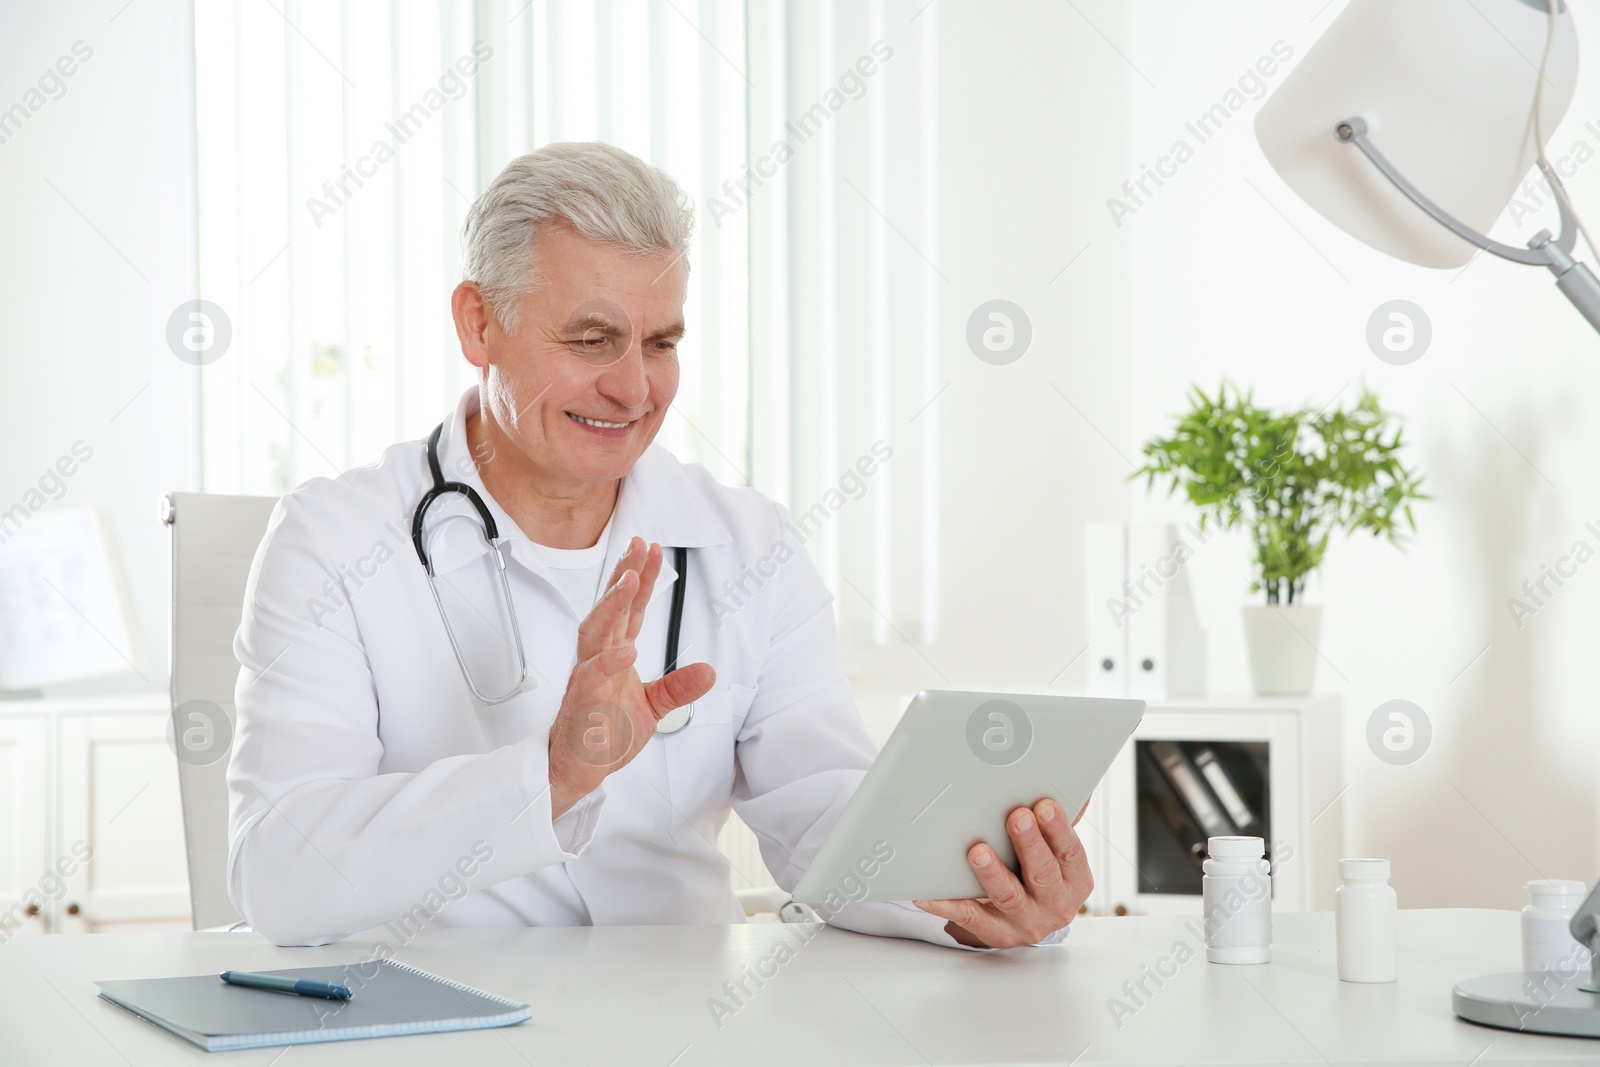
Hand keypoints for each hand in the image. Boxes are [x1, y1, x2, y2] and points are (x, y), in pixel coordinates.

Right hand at [547, 537, 715, 816]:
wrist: (578, 770)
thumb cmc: (606, 733)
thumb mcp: (653, 708)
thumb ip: (677, 687)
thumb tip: (709, 670)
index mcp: (614, 655)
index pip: (630, 610)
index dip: (641, 579)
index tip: (652, 549)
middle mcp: (597, 660)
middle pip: (611, 610)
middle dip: (624, 578)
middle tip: (638, 548)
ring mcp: (587, 680)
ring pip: (594, 635)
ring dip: (610, 607)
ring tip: (628, 583)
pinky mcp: (581, 705)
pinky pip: (590, 680)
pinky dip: (608, 665)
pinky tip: (626, 651)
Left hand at [913, 797, 1091, 948]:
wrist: (1025, 921)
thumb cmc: (1040, 876)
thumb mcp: (1058, 855)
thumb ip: (1059, 824)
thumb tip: (1077, 787)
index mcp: (1074, 881)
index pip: (1071, 853)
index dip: (1059, 829)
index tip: (1044, 805)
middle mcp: (1055, 905)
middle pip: (1042, 873)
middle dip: (1029, 844)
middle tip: (1016, 817)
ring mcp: (1025, 922)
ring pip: (1008, 896)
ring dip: (992, 873)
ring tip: (977, 850)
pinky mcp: (996, 933)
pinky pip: (969, 917)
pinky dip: (947, 904)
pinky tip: (929, 892)